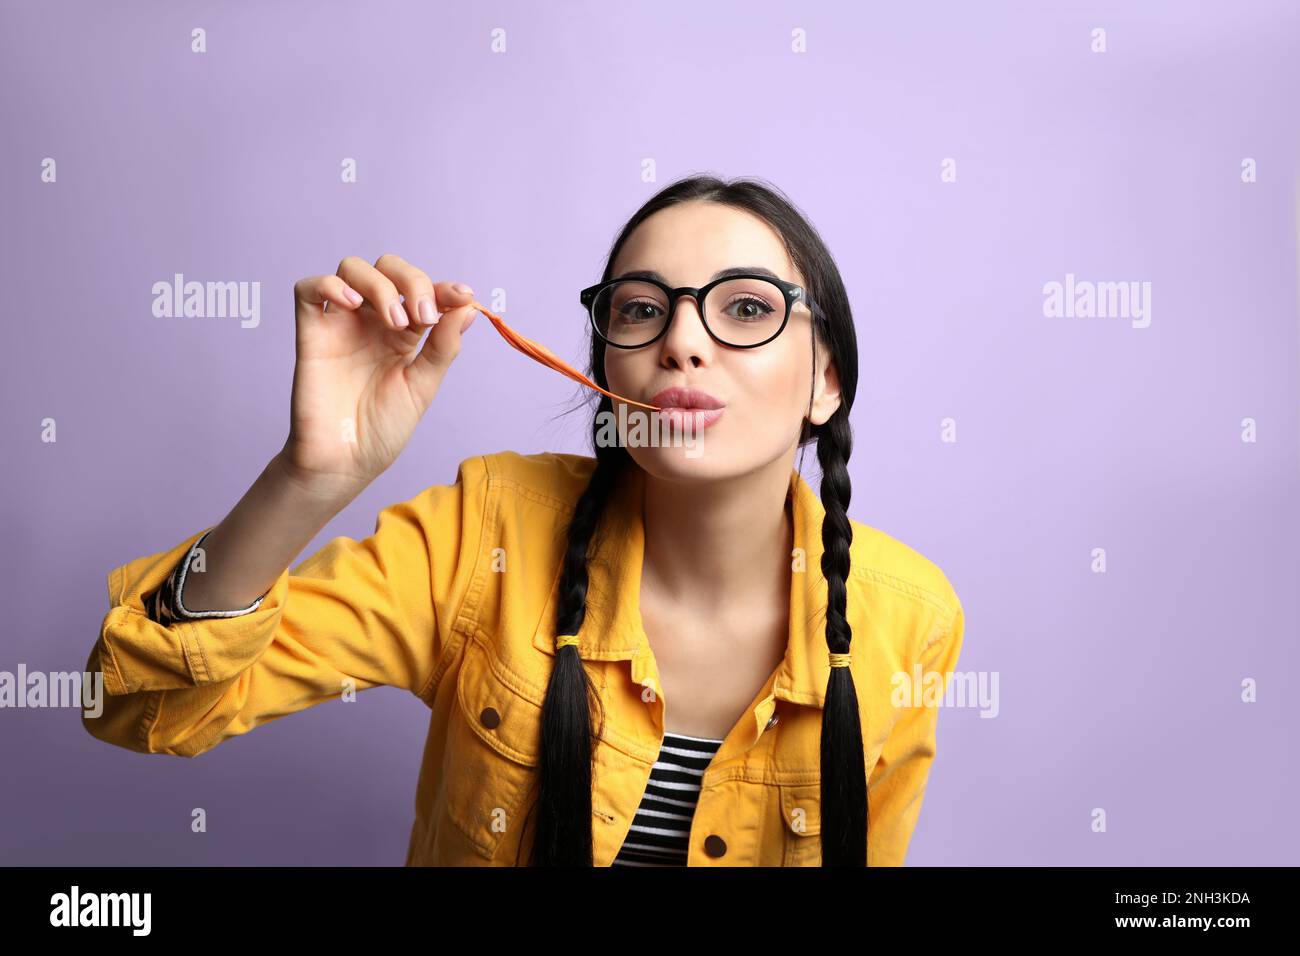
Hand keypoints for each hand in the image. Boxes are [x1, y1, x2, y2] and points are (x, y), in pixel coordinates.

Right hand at [279, 253, 478, 496]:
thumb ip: (442, 347)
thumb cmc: (382, 430)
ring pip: (352, 269)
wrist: (346, 462)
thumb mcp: (423, 387)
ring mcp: (341, 324)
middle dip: (412, 281)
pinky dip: (329, 284)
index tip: (463, 295)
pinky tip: (351, 304)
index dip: (443, 287)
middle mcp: (371, 322)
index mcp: (403, 333)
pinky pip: (308, 289)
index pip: (422, 291)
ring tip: (396, 323)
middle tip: (424, 316)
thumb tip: (467, 308)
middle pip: (387, 268)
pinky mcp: (311, 333)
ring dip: (380, 284)